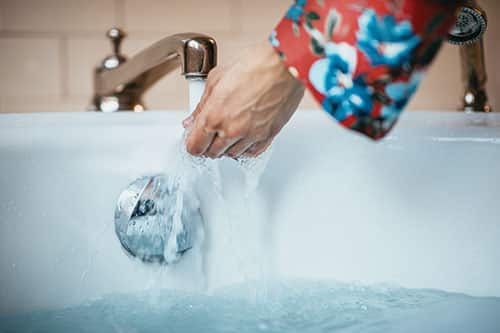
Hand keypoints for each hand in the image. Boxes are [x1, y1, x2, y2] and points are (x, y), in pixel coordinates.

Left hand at [183, 41, 303, 158]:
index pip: (194, 146)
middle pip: (211, 153)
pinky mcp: (268, 136)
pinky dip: (244, 148)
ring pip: (231, 154)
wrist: (283, 65)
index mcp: (214, 116)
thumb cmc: (254, 65)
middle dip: (207, 145)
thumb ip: (201, 105)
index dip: (192, 143)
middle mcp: (231, 130)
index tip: (193, 138)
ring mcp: (251, 135)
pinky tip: (243, 137)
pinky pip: (252, 152)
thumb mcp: (216, 80)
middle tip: (209, 134)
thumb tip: (193, 119)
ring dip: (226, 147)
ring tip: (227, 132)